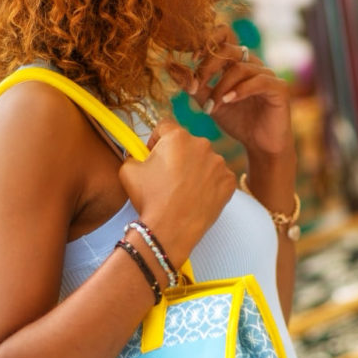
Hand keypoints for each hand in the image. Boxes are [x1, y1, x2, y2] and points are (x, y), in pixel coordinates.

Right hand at [119, 118, 234, 266]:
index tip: (152, 156)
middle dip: (178, 156)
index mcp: (177, 136)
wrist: (170, 230)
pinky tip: (197, 198)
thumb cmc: (149, 199)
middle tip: (168, 178)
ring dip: (195, 170)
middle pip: (187, 144)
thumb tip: (140, 156)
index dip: (156, 140)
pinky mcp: (229, 182)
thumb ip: (134, 155)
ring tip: (184, 191)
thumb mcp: (128, 171)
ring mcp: (219, 163)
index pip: (165, 127)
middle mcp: (202, 144)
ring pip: (204, 161)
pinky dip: (209, 185)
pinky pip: (218, 178)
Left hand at [168, 24, 293, 159]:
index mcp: (237, 63)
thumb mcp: (211, 103)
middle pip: (229, 50)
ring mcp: (267, 74)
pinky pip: (259, 81)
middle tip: (196, 85)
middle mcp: (253, 64)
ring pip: (240, 68)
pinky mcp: (279, 88)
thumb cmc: (238, 122)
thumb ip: (195, 87)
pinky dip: (240, 90)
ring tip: (212, 106)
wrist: (261, 145)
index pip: (223, 39)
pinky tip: (228, 101)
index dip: (207, 43)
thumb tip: (170, 68)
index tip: (191, 59)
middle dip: (208, 66)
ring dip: (221, 86)